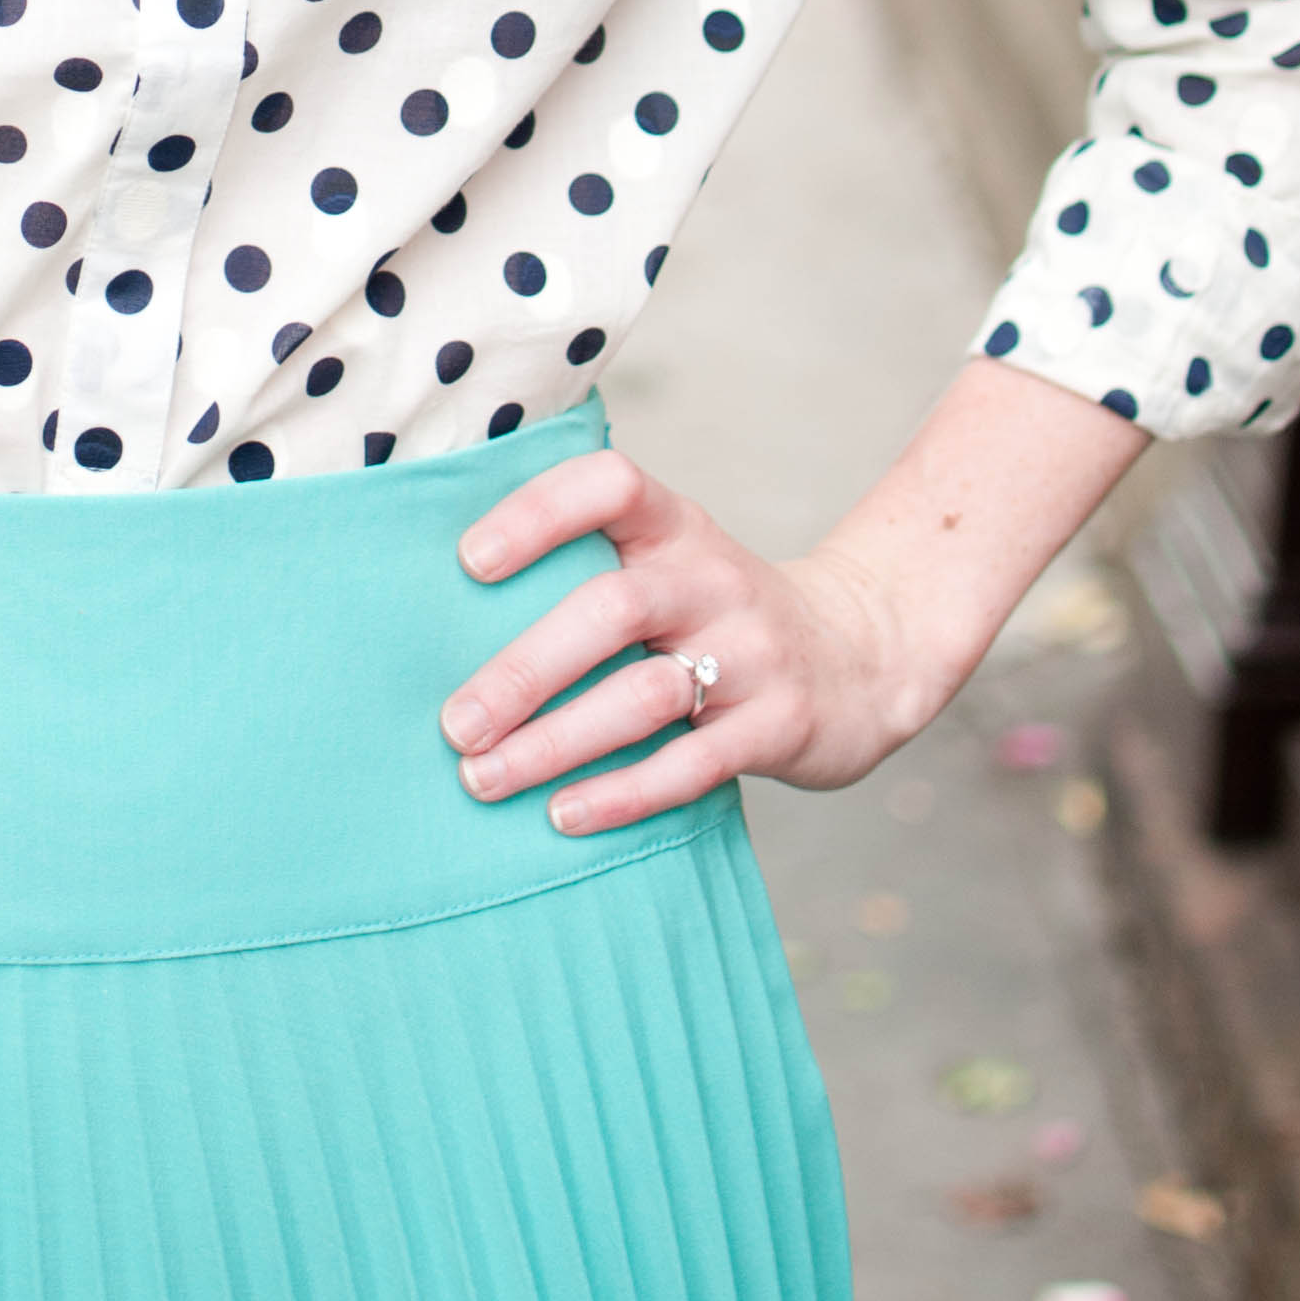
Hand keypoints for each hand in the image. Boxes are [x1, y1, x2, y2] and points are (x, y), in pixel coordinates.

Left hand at [438, 444, 928, 835]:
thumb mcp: (672, 563)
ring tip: (482, 778)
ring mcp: (753, 654)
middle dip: (524, 668)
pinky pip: (692, 765)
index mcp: (677, 528)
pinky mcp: (779, 726)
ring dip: (555, 741)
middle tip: (453, 723)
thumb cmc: (719, 615)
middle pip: (611, 608)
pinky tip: (563, 815)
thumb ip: (587, 567)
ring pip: (644, 695)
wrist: (865, 657)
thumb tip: (434, 604)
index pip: (610, 485)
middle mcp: (715, 580)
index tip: (469, 563)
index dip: (538, 513)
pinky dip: (623, 793)